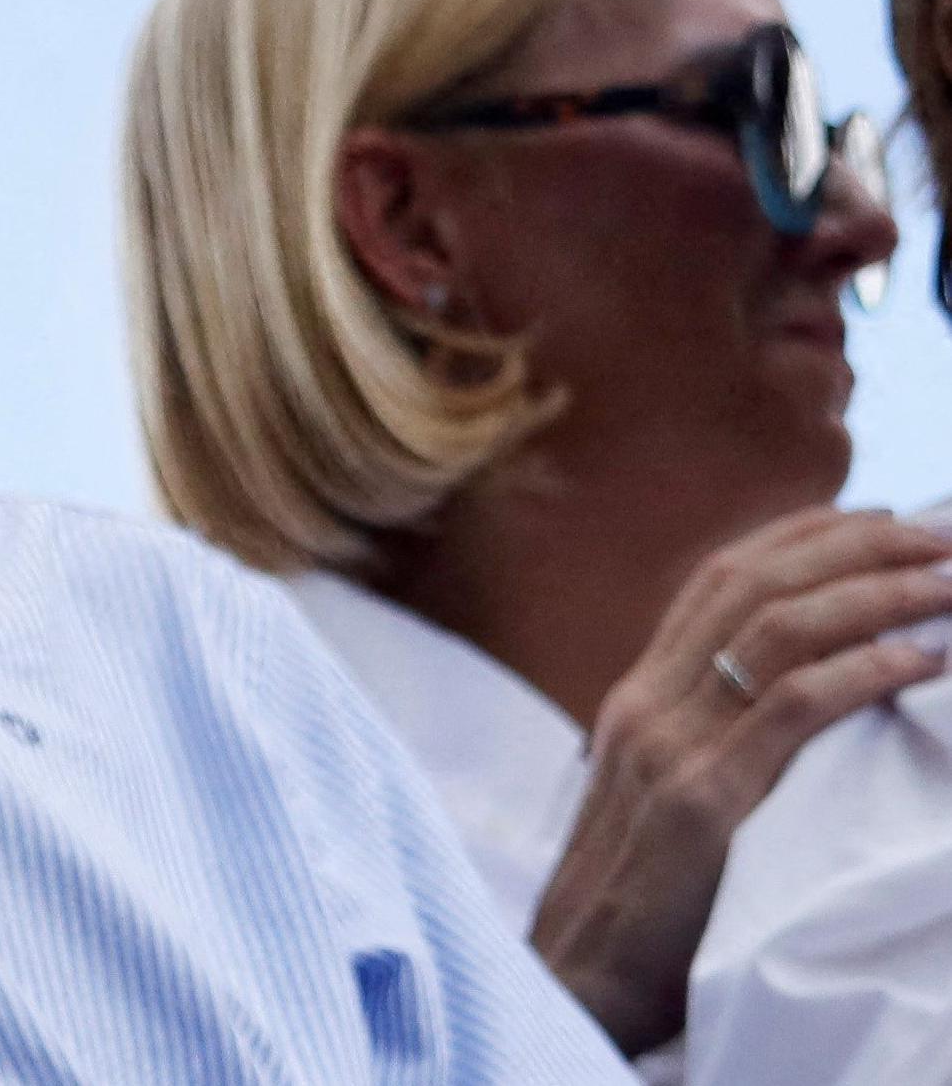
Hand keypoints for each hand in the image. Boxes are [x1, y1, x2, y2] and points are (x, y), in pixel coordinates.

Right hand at [532, 506, 951, 1049]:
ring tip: (950, 583)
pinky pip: (789, 711)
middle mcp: (647, 703)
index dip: (802, 537)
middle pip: (752, 585)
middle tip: (940, 534)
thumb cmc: (640, 901)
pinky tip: (919, 658)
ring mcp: (668, 747)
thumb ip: (708, 739)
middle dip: (855, 548)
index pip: (718, 579)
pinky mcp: (700, 803)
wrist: (579, 977)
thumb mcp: (662, 797)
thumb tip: (782, 702)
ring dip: (876, 595)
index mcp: (638, 696)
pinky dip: (860, 673)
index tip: (882, 517)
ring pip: (776, 631)